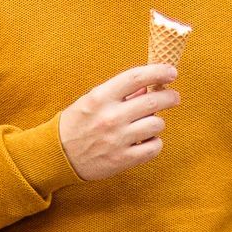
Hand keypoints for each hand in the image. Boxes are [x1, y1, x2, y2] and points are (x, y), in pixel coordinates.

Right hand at [58, 64, 180, 179]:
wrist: (57, 155)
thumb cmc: (76, 124)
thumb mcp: (91, 101)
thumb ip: (118, 93)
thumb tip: (147, 85)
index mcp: (100, 97)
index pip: (136, 77)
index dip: (158, 72)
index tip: (171, 73)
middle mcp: (110, 117)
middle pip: (153, 100)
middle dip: (170, 97)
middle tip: (173, 97)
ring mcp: (117, 139)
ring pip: (157, 124)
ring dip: (158, 122)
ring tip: (150, 124)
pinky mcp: (122, 159)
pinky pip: (154, 148)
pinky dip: (155, 143)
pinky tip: (147, 141)